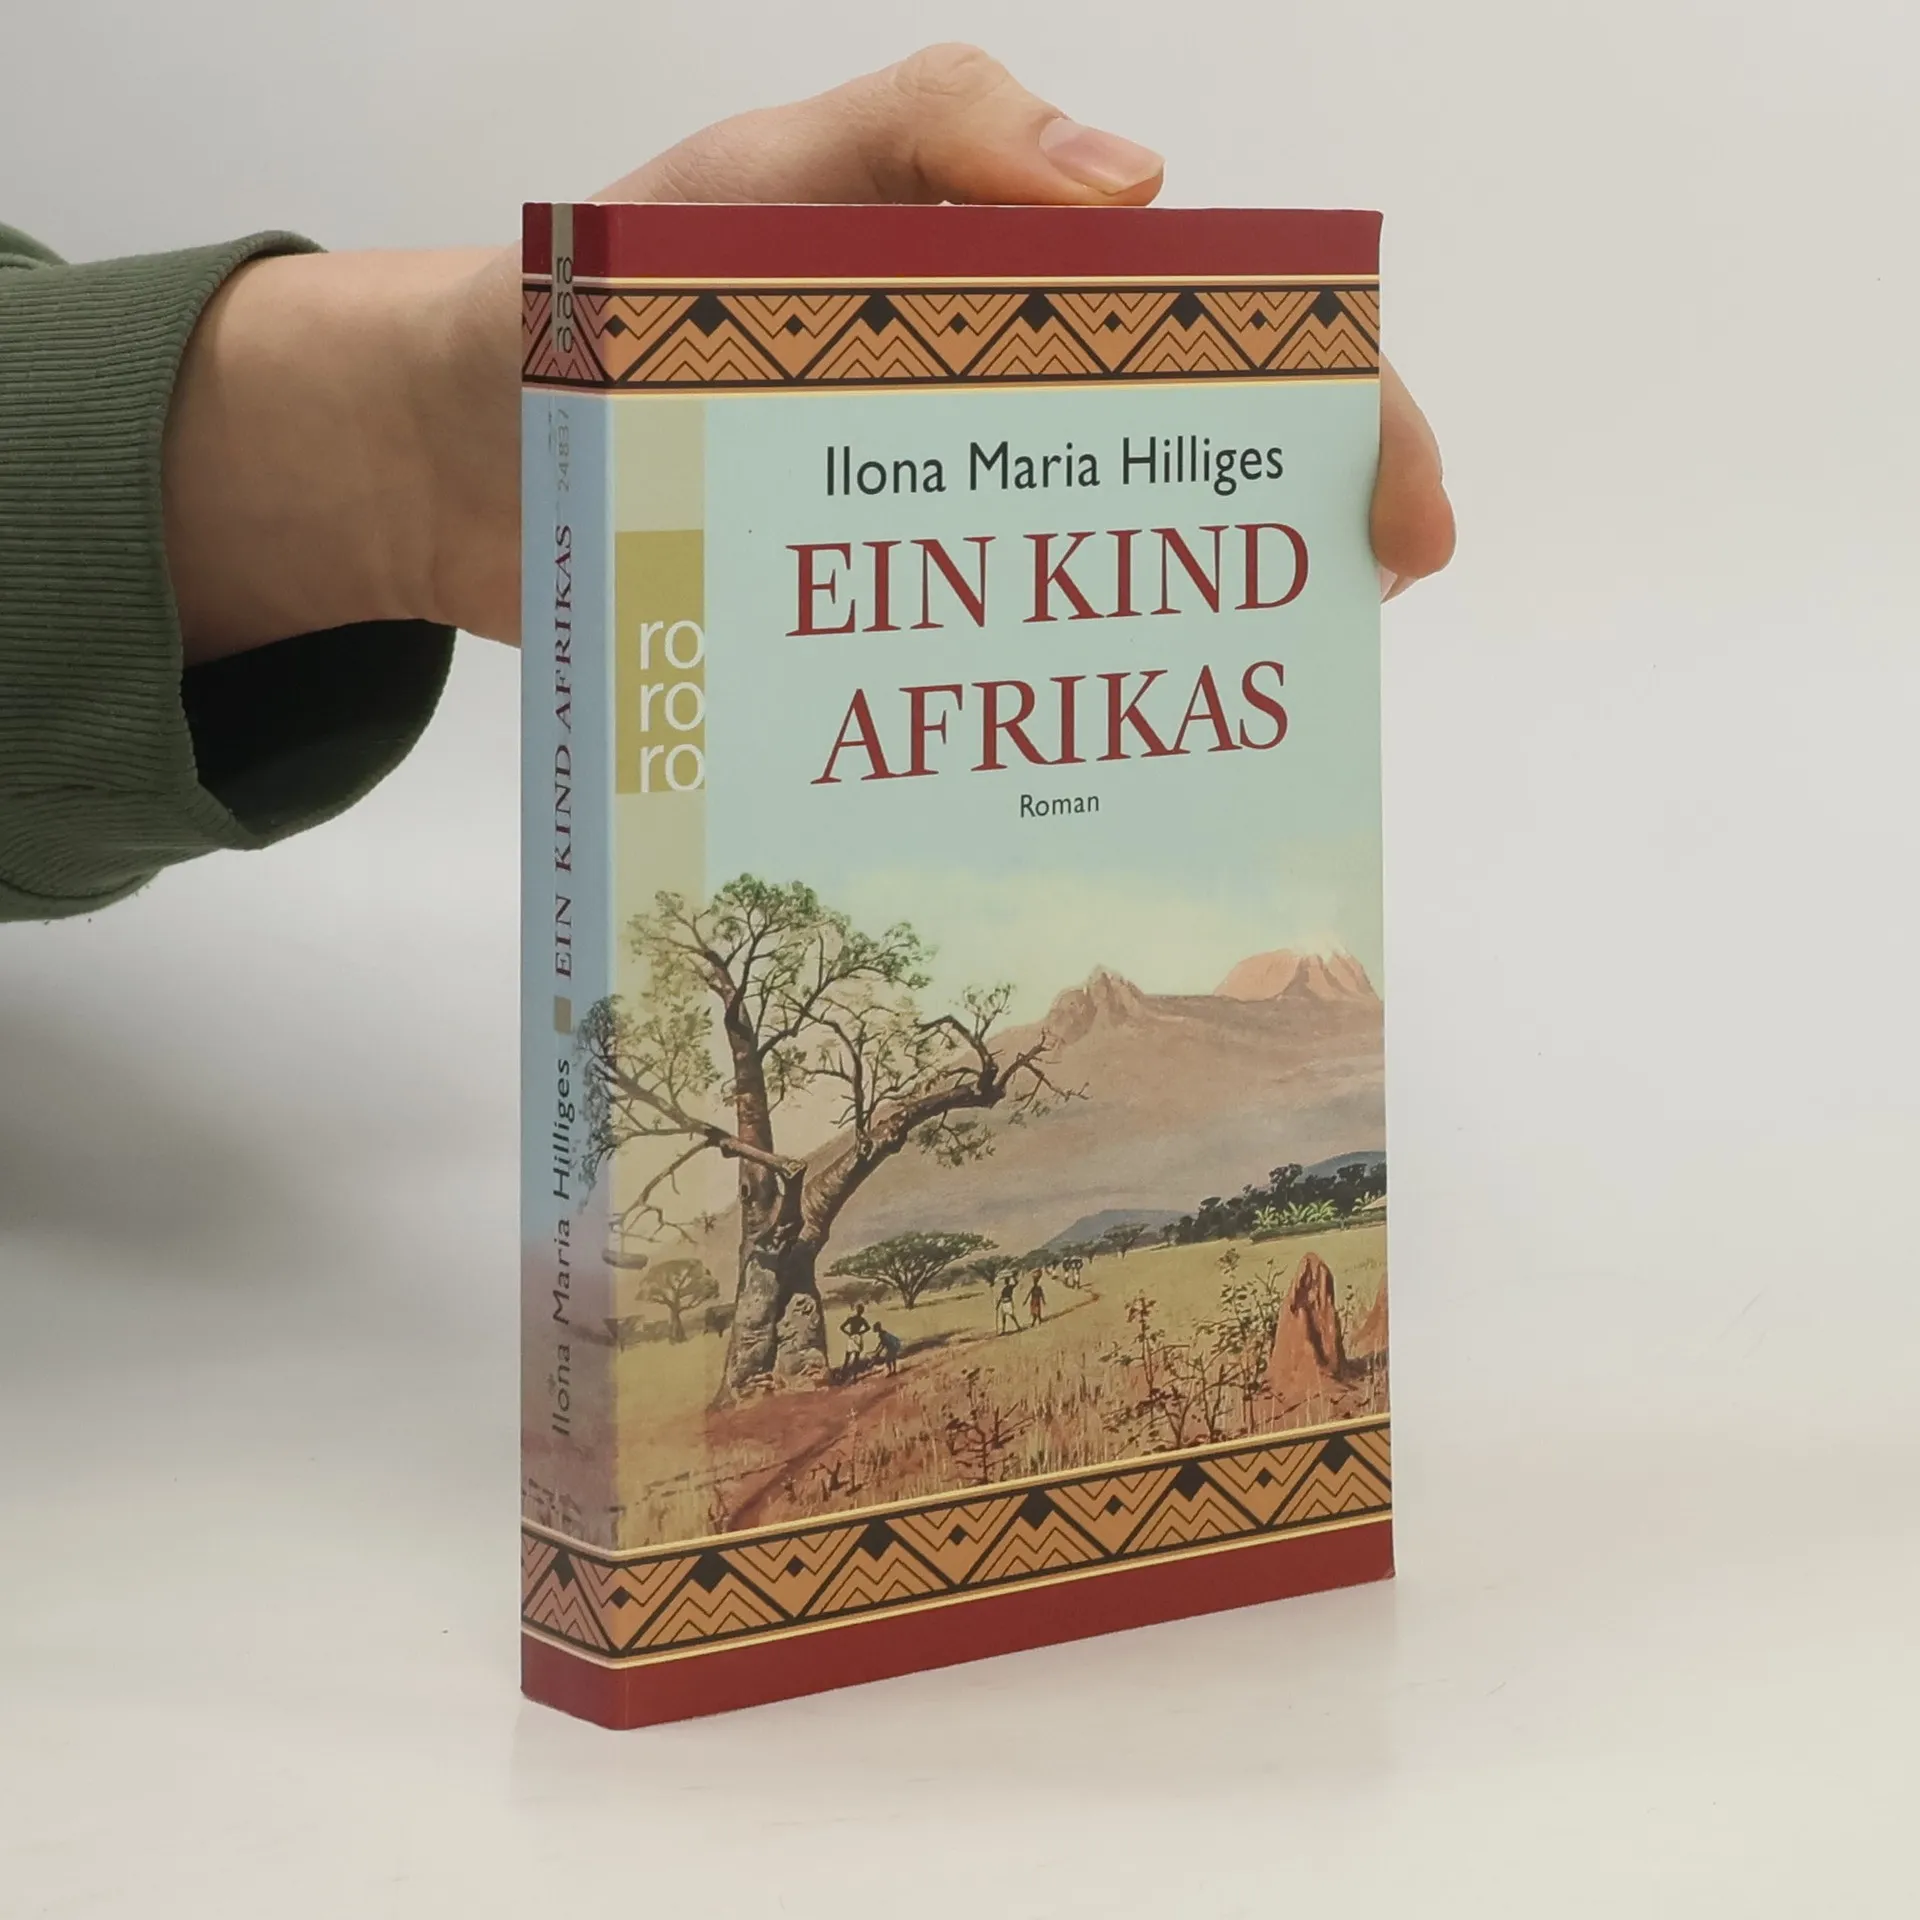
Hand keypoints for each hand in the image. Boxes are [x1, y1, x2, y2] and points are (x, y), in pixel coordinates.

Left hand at [163, 45, 1452, 661]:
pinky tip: (1079, 774)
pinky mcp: (864, 642)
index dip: (1341, 413)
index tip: (1392, 515)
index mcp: (1008, 302)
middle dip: (1281, 548)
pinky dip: (1040, 719)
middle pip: (1182, 484)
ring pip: (1094, 594)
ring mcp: (932, 543)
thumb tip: (1143, 191)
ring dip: (1174, 651)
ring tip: (1230, 731)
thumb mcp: (766, 169)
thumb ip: (936, 129)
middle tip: (1330, 640)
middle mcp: (990, 431)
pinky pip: (974, 680)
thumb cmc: (605, 287)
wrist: (452, 446)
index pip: (1222, 340)